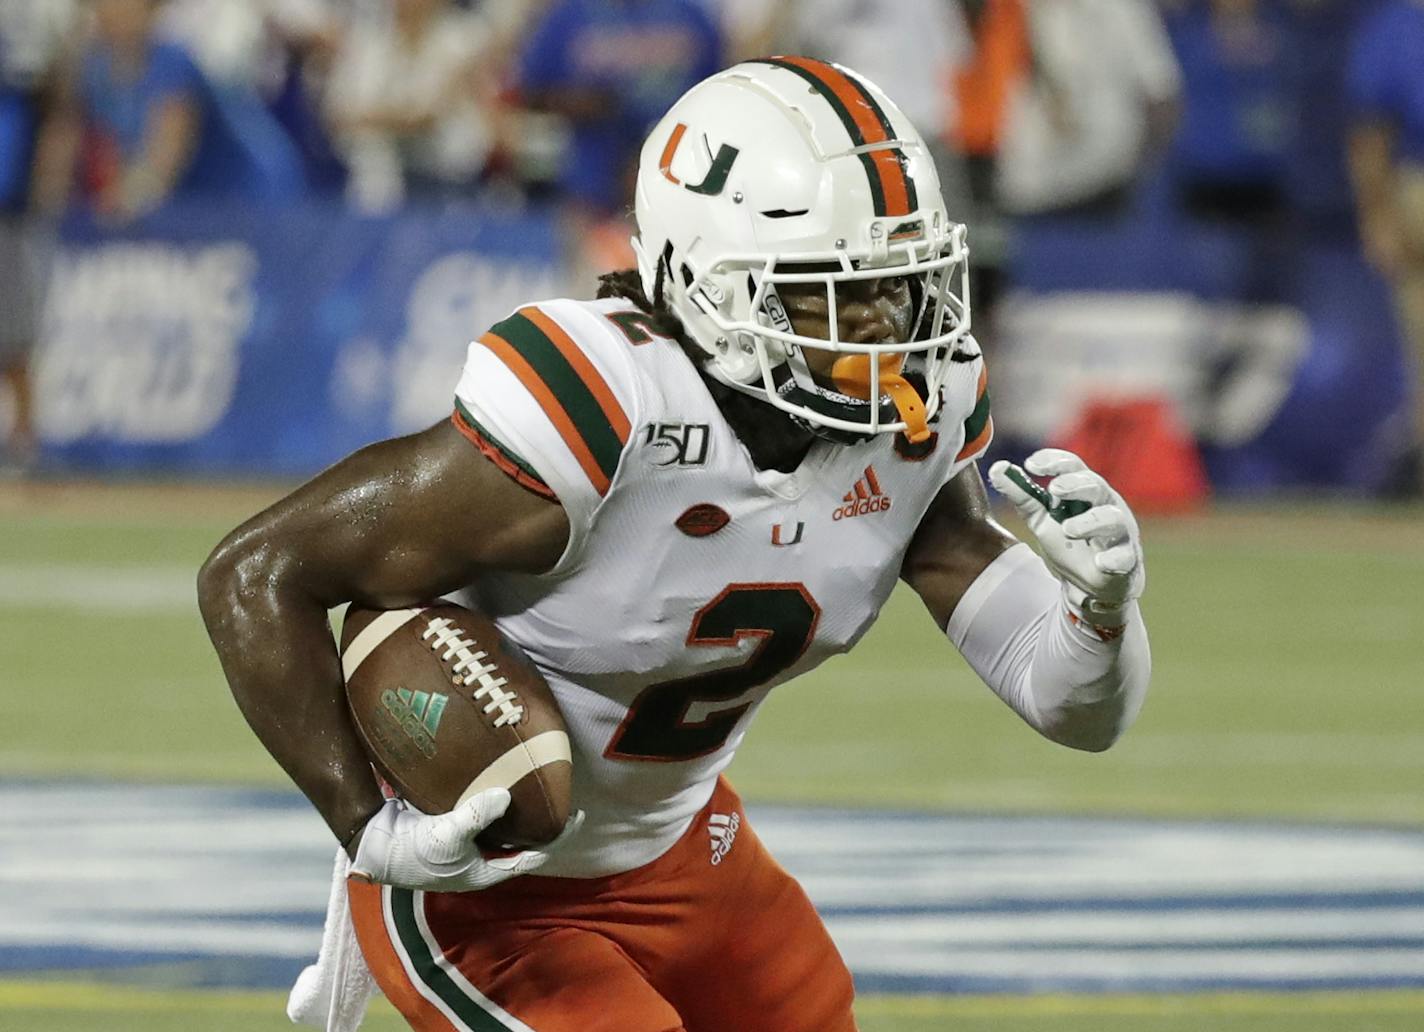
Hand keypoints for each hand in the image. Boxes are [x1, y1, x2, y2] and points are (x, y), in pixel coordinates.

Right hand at [349, 790, 582, 891]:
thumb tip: (507, 796)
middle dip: (540, 824)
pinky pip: (481, 814)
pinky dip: (493, 800)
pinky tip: (500, 779)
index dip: (556, 839)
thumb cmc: (412, 851)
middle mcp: (480, 860)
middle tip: (560, 797)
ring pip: (502, 829)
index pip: (533, 857)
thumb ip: (478, 816)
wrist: (373, 844)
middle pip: (520, 842)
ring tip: (536, 785)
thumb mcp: (448, 835)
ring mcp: (467, 845)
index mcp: (486, 872)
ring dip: (517, 811)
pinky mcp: (452, 827)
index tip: (577, 818)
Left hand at [988, 449, 1144, 614]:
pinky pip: (1124, 557)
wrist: (1089, 586)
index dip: (1055, 461)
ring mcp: (1119, 533)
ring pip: (1112, 519)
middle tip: (1054, 489)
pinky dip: (1113, 559)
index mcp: (1084, 491)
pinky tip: (1101, 562)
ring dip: (1091, 522)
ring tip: (1069, 529)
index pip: (1074, 466)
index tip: (1031, 464)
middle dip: (1075, 485)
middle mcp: (1105, 506)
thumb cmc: (1070, 542)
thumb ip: (1021, 494)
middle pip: (1096, 486)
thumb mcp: (1041, 517)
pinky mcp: (1125, 561)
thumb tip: (996, 468)